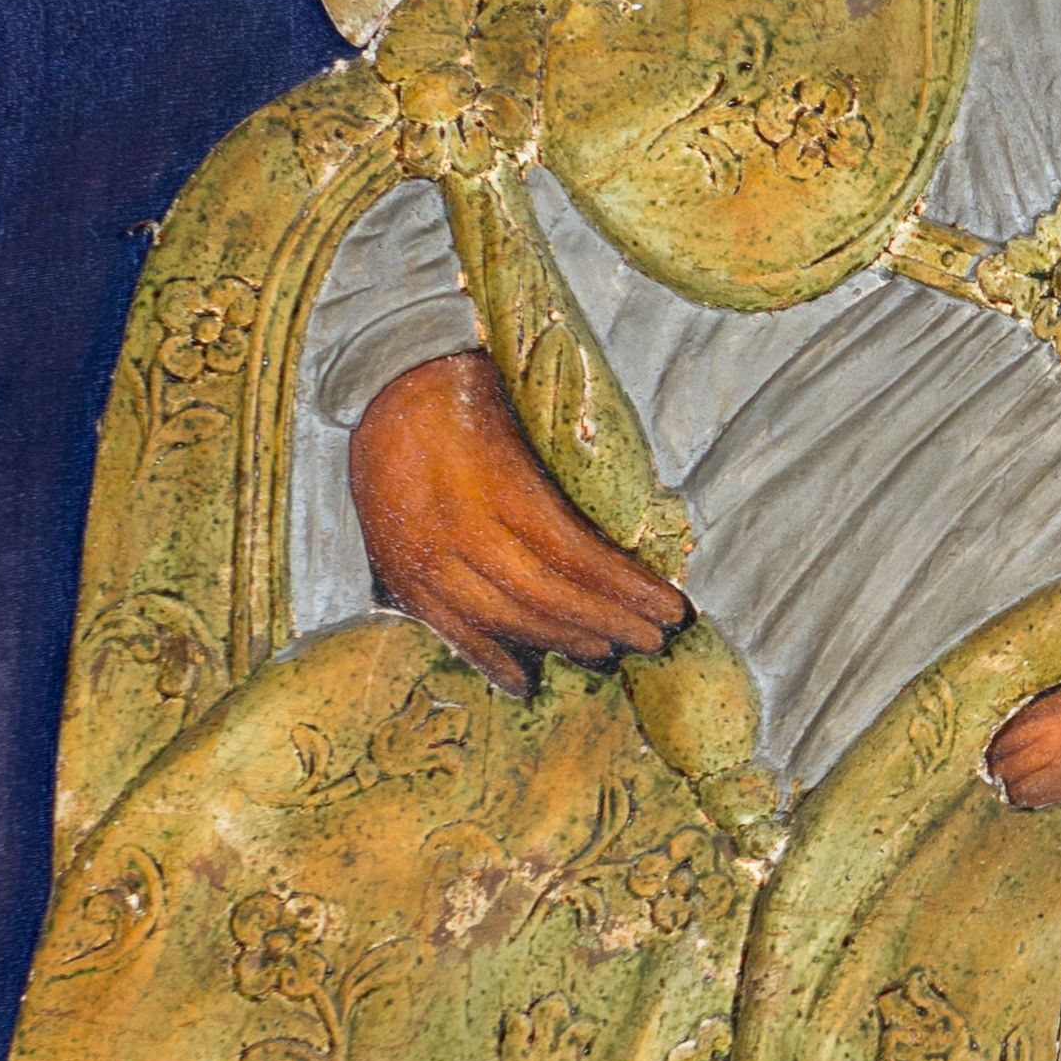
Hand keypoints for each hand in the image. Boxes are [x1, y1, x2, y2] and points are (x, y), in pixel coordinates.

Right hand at [350, 350, 690, 698]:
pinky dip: (488, 658)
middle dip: (606, 622)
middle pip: (544, 596)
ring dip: (560, 640)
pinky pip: (447, 629)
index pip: (576, 556)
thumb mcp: (537, 415)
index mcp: (498, 484)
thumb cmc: (480, 388)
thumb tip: (643, 525)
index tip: (673, 608)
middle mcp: (457, 529)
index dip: (628, 590)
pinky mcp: (398, 571)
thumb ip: (577, 473)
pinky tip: (526, 682)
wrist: (388, 378)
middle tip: (652, 640)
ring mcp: (422, 556)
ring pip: (501, 618)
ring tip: (607, 651)